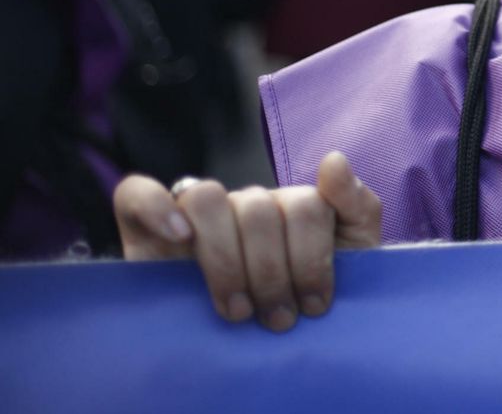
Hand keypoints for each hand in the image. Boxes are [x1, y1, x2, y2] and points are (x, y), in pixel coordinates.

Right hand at [113, 151, 381, 330]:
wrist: (257, 349)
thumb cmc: (303, 302)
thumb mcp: (350, 257)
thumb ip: (357, 206)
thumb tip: (333, 160)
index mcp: (289, 207)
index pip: (304, 205)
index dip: (312, 257)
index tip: (315, 304)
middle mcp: (243, 206)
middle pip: (258, 209)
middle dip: (272, 272)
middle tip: (278, 318)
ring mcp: (195, 215)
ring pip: (208, 200)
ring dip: (225, 259)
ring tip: (238, 309)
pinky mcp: (144, 231)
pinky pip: (137, 193)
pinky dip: (156, 206)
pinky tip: (178, 236)